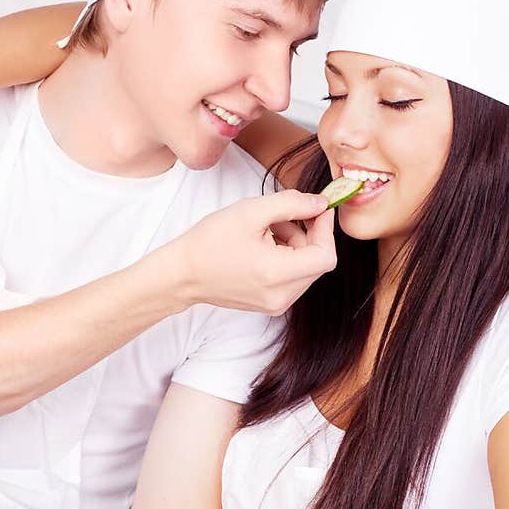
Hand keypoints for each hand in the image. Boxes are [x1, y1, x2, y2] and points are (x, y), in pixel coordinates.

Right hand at [175, 190, 336, 315]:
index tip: (318, 209)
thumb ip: (292, 204)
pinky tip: (263, 246)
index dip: (326, 229)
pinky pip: (292, 279)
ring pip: (306, 269)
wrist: (183, 273)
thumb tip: (321, 203)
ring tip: (266, 230)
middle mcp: (281, 296)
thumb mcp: (252, 211)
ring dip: (295, 245)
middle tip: (282, 216)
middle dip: (307, 235)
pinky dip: (286, 258)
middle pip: (317, 262)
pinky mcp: (270, 305)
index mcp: (277, 274)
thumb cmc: (210, 242)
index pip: (326, 256)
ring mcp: (276, 304)